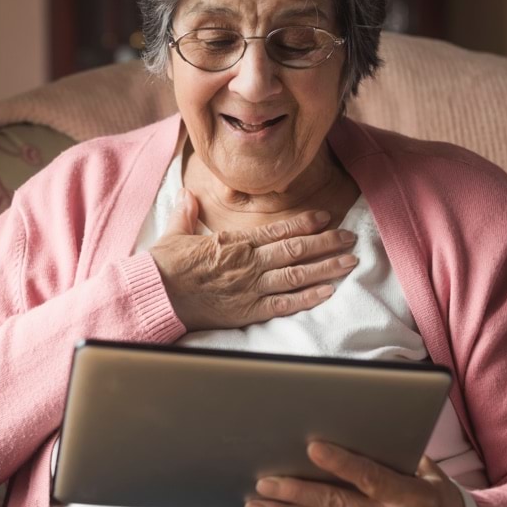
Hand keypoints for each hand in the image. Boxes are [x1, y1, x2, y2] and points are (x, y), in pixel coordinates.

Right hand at [150, 189, 358, 331]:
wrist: (156, 295)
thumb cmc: (164, 266)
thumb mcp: (175, 234)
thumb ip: (186, 213)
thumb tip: (187, 195)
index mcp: (235, 242)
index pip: (278, 229)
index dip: (305, 222)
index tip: (325, 217)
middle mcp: (249, 262)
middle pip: (297, 250)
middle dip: (327, 243)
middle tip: (350, 238)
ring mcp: (251, 287)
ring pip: (298, 275)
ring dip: (327, 268)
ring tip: (349, 262)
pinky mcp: (248, 311)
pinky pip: (284, 304)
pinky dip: (308, 298)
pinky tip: (328, 292)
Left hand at [244, 443, 464, 506]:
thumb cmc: (436, 500)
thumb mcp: (428, 475)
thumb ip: (396, 457)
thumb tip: (357, 429)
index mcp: (409, 499)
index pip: (369, 478)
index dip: (340, 463)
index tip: (312, 447)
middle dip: (295, 493)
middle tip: (264, 481)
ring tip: (256, 503)